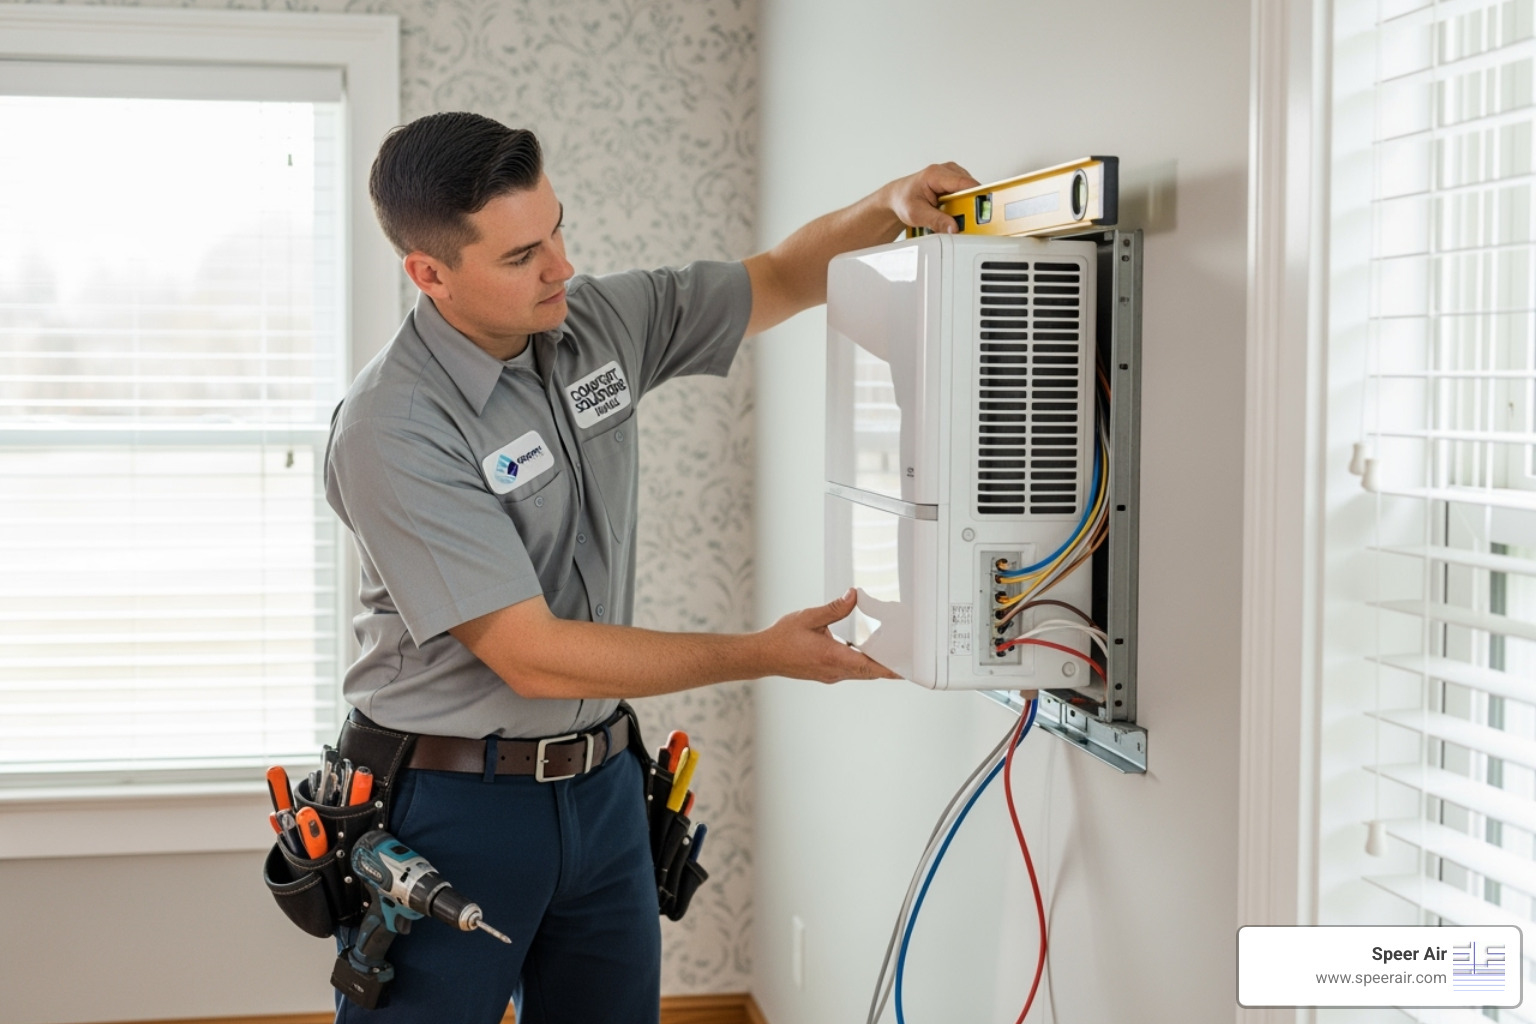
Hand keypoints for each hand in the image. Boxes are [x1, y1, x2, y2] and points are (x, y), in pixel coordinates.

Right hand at [760, 588, 900, 682]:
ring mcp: (831, 675)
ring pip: (861, 673)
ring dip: (875, 664)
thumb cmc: (782, 639)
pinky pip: (851, 671)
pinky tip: (864, 649)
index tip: (906, 669)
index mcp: (832, 657)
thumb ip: (833, 608)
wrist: (764, 656)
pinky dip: (862, 663)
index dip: (890, 668)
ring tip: (891, 650)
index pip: (869, 666)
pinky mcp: (827, 674)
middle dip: (889, 664)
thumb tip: (853, 596)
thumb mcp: (808, 617)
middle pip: (870, 671)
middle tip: (907, 654)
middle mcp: (834, 671)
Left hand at [883, 162, 981, 235]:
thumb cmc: (903, 200)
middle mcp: (946, 170)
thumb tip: (953, 228)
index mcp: (936, 174)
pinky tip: (952, 209)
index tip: (982, 208)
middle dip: (969, 204)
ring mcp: (951, 174)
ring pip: (969, 190)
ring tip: (951, 213)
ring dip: (965, 204)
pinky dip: (962, 203)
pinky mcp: (954, 181)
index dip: (976, 196)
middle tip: (962, 218)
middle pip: (969, 187)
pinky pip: (965, 193)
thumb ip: (937, 221)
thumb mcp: (917, 214)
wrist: (897, 198)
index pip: (964, 183)